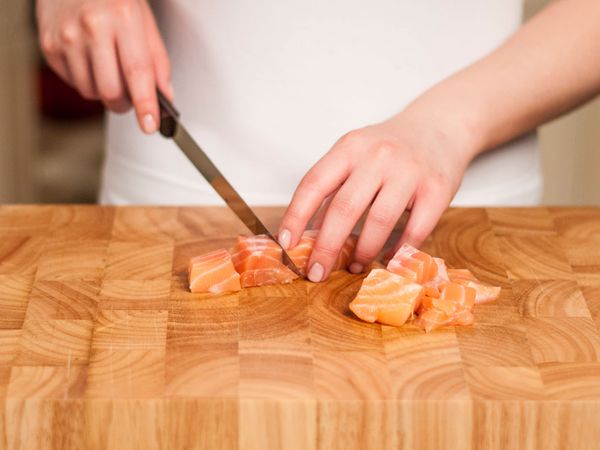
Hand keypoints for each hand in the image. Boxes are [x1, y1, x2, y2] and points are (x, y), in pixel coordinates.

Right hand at [37, 0, 171, 132]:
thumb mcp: (145, 21)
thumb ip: (158, 60)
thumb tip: (164, 97)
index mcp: (123, 18)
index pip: (137, 72)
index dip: (145, 104)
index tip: (150, 125)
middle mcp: (93, 26)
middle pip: (111, 91)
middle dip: (124, 104)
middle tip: (131, 97)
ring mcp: (67, 36)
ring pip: (91, 92)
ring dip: (104, 92)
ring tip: (108, 69)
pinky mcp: (49, 44)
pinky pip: (73, 83)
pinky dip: (86, 80)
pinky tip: (90, 59)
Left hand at [278, 113, 475, 281]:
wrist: (440, 126)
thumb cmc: (390, 147)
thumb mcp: (355, 154)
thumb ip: (333, 188)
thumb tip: (307, 233)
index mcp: (350, 147)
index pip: (314, 184)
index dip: (296, 216)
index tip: (286, 244)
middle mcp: (378, 157)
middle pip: (344, 208)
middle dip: (326, 247)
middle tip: (315, 272)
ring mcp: (409, 172)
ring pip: (379, 222)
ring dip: (362, 252)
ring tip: (353, 266)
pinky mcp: (436, 190)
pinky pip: (414, 230)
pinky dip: (398, 251)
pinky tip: (387, 260)